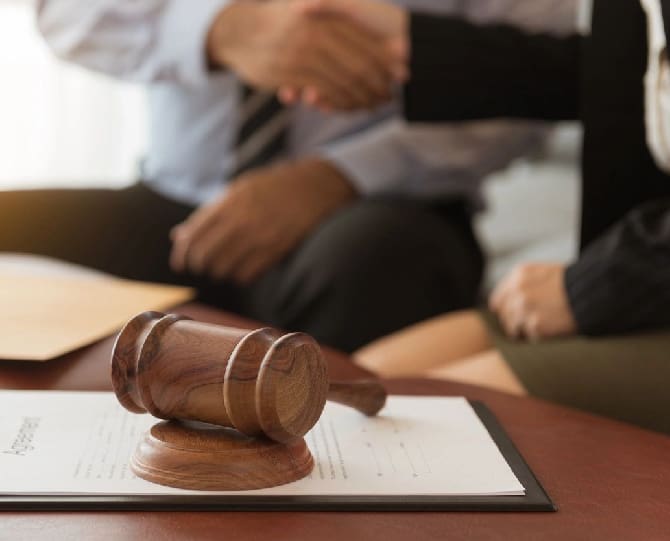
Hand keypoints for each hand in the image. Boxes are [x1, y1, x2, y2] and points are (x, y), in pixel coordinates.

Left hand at [170, 159, 355, 284]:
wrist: (314, 187)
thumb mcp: (238, 190)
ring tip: (223, 267)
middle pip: (204, 256)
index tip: (180, 263)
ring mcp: (260, 237)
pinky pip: (247, 275)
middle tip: (202, 266)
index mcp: (229, 202)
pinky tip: (242, 269)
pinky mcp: (276, 250)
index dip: (182, 254)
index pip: (193, 235)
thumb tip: (178, 235)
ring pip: (223, 269)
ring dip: (219, 272)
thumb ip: (209, 213)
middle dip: (198, 265)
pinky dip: (239, 276)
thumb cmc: (273, 187)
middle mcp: (242, 220)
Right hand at [207, 0, 403, 110]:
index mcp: (326, 13)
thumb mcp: (308, 5)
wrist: (238, 29)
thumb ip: (335, 10)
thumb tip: (377, 32)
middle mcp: (316, 30)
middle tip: (390, 98)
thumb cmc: (281, 19)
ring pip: (341, 83)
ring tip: (374, 106)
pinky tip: (347, 108)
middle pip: (358, 65)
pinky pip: (322, 93)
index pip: (366, 41)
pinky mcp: (289, 73)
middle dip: (378, 85)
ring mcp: (301, 52)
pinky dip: (338, 103)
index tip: (403, 75)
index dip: (387, 61)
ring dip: (360, 99)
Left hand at [489, 263, 576, 339]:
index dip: (505, 311)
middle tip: (531, 325)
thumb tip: (500, 306)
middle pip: (504, 316)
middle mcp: (517, 291)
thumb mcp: (543, 273)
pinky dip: (538, 337)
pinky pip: (529, 337)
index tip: (512, 318)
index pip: (498, 301)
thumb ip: (521, 285)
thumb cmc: (572, 284)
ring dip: (525, 331)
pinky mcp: (535, 325)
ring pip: (512, 329)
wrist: (594, 292)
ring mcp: (524, 309)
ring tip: (543, 326)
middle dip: (514, 323)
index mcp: (518, 276)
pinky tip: (552, 328)